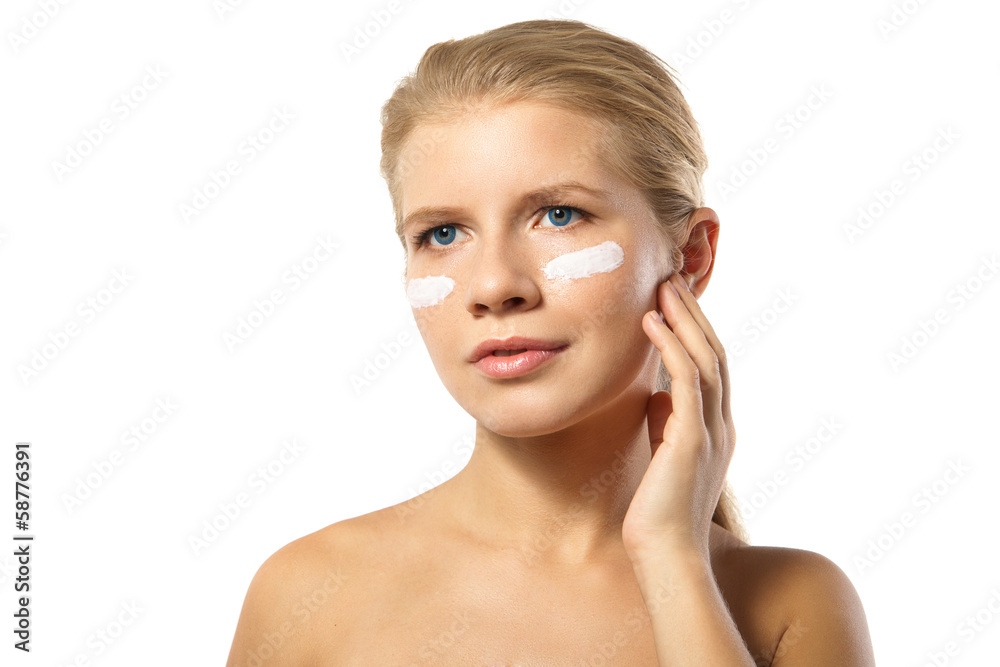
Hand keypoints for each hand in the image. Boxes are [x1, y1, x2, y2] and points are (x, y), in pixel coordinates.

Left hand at [622, 272, 736, 561]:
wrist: (665, 555)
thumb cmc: (659, 512)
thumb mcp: (666, 457)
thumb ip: (668, 426)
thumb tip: (659, 398)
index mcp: (717, 429)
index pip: (712, 366)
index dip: (696, 329)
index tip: (676, 299)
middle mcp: (722, 425)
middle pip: (714, 353)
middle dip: (694, 313)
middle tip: (674, 277)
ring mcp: (711, 432)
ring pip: (705, 359)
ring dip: (684, 319)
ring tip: (664, 286)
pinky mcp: (692, 440)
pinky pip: (687, 382)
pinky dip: (671, 347)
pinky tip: (652, 322)